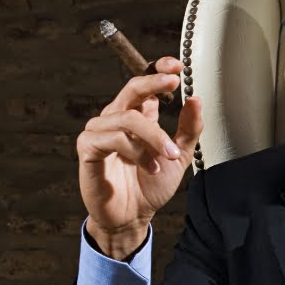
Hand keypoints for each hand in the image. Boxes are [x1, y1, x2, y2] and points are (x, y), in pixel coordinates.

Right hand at [76, 56, 203, 258]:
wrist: (132, 218)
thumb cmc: (148, 187)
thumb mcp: (179, 156)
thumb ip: (188, 129)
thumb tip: (196, 99)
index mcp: (135, 117)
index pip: (143, 84)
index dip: (157, 69)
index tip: (178, 67)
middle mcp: (115, 119)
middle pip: (132, 89)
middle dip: (154, 83)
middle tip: (174, 83)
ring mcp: (99, 133)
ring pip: (127, 118)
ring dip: (153, 136)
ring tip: (167, 157)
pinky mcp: (88, 150)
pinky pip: (112, 139)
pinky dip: (135, 151)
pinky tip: (148, 166)